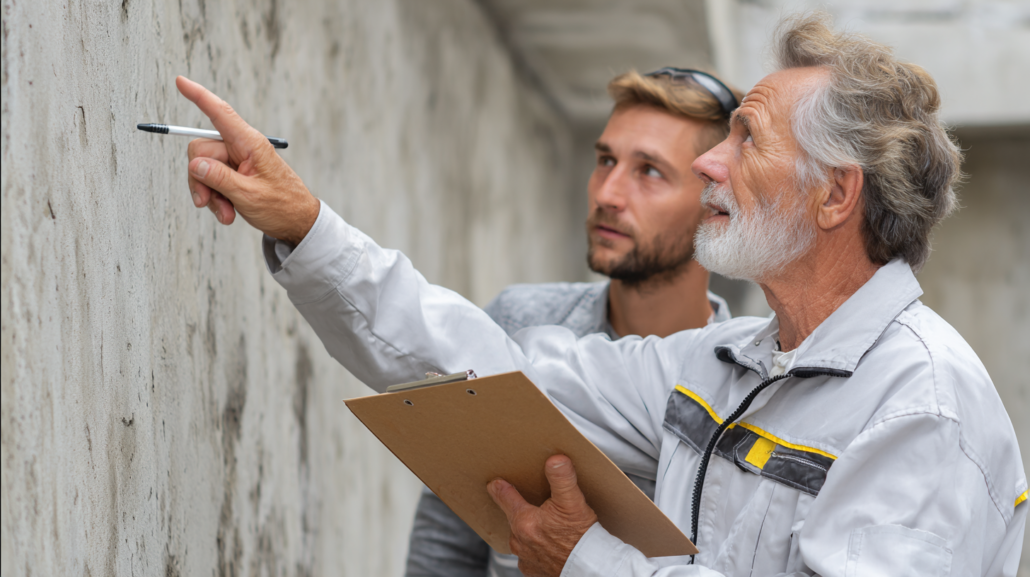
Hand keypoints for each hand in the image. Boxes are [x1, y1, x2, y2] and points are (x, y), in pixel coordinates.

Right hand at [176, 76, 320, 244]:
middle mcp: (242, 148)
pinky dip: (215, 198)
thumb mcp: (249, 195)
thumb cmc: (282, 206)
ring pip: (203, 169)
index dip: (199, 96)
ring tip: (225, 213)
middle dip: (200, 178)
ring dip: (209, 193)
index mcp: (250, 144)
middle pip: (201, 150)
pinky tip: (228, 213)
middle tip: (209, 202)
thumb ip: (220, 178)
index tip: (181, 81)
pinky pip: (212, 180)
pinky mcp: (235, 175)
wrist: (296, 223)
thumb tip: (195, 165)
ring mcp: (238, 162)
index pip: (220, 113)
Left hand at [487, 455, 597, 576]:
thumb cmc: (582, 539)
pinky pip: (530, 555)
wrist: (590, 569)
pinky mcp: (534, 571)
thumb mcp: (573, 503)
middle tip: (535, 507)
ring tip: (548, 528)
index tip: (495, 483)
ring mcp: (526, 558)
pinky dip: (538, 549)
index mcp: (525, 522)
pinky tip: (552, 545)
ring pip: (522, 538)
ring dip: (530, 532)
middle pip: (515, 518)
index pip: (505, 497)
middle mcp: (520, 541)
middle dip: (522, 511)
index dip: (500, 488)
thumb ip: (562, 478)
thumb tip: (556, 460)